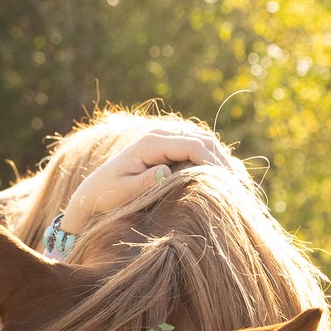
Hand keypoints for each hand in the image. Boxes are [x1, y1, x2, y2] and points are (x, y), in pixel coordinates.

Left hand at [61, 126, 233, 232]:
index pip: (191, 145)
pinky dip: (213, 159)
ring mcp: (165, 139)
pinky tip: (223, 177)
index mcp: (150, 143)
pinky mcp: (169, 147)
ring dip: (220, 159)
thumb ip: (145, 182)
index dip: (212, 162)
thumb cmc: (106, 195)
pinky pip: (197, 148)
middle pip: (202, 139)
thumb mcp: (123, 192)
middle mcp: (160, 135)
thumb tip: (167, 171)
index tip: (226, 183)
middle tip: (237, 185)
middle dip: (222, 161)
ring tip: (234, 183)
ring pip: (203, 141)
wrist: (93, 191)